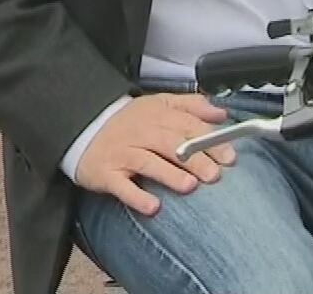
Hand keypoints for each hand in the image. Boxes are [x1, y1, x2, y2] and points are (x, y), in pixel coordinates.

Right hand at [75, 93, 237, 215]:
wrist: (84, 131)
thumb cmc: (129, 123)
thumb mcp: (159, 105)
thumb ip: (192, 106)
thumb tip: (222, 112)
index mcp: (156, 114)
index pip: (187, 125)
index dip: (209, 140)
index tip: (229, 156)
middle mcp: (140, 132)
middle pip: (170, 144)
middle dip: (195, 159)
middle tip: (214, 174)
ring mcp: (122, 153)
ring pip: (148, 163)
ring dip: (169, 175)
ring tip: (189, 186)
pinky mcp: (107, 174)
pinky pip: (121, 186)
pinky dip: (137, 197)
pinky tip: (153, 207)